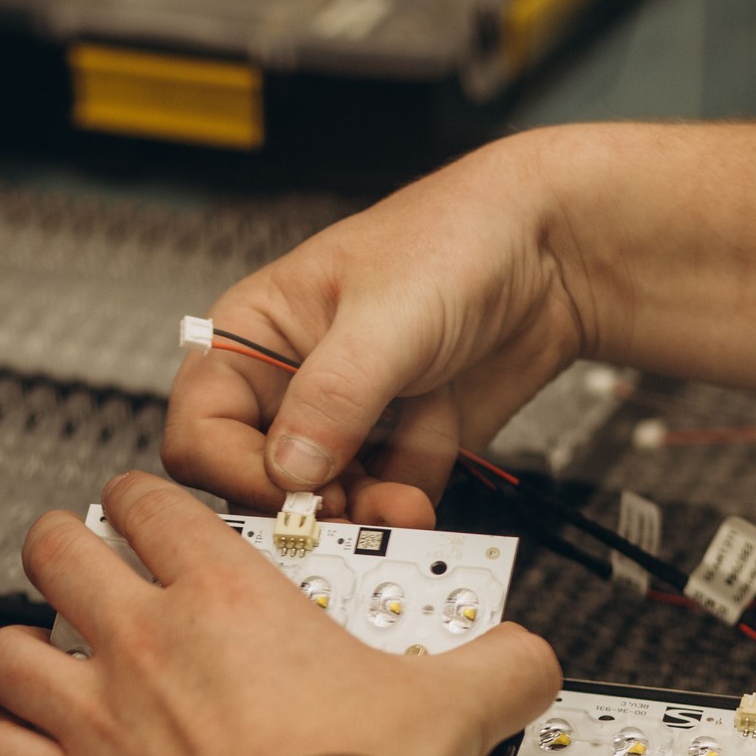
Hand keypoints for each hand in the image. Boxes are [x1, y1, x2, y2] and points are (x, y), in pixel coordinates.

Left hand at [0, 472, 561, 755]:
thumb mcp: (451, 704)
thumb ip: (494, 664)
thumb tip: (529, 657)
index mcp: (226, 598)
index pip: (152, 502)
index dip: (141, 498)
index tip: (147, 511)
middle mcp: (145, 642)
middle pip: (54, 549)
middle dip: (60, 547)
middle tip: (77, 561)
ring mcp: (97, 715)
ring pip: (4, 648)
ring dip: (18, 650)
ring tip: (41, 659)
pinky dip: (4, 747)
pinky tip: (27, 751)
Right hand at [162, 128, 599, 525]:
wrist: (555, 254)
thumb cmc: (456, 240)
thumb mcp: (386, 316)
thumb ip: (332, 396)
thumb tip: (289, 469)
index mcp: (250, 337)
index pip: (200, 429)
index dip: (235, 469)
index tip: (291, 493)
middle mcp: (284, 387)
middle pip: (255, 482)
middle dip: (306, 506)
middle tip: (350, 515)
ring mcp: (341, 424)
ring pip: (320, 505)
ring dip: (362, 514)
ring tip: (403, 501)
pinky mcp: (392, 451)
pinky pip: (378, 504)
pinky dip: (405, 502)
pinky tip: (431, 466)